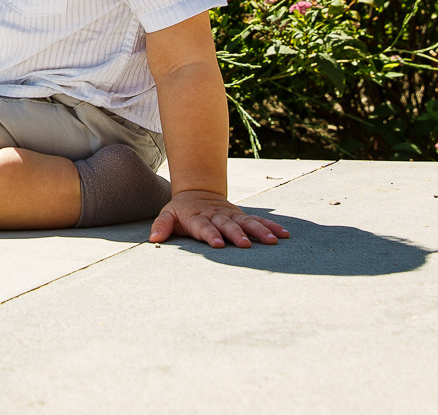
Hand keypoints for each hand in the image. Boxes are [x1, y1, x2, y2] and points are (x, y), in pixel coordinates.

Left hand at [148, 189, 289, 247]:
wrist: (197, 192)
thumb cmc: (181, 210)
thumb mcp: (168, 215)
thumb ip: (161, 226)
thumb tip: (153, 239)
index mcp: (198, 217)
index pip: (204, 227)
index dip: (210, 235)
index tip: (217, 244)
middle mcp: (217, 216)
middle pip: (228, 225)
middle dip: (236, 234)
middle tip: (245, 245)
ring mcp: (231, 215)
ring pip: (247, 222)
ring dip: (260, 231)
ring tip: (273, 241)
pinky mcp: (241, 215)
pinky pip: (258, 220)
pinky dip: (270, 226)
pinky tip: (283, 234)